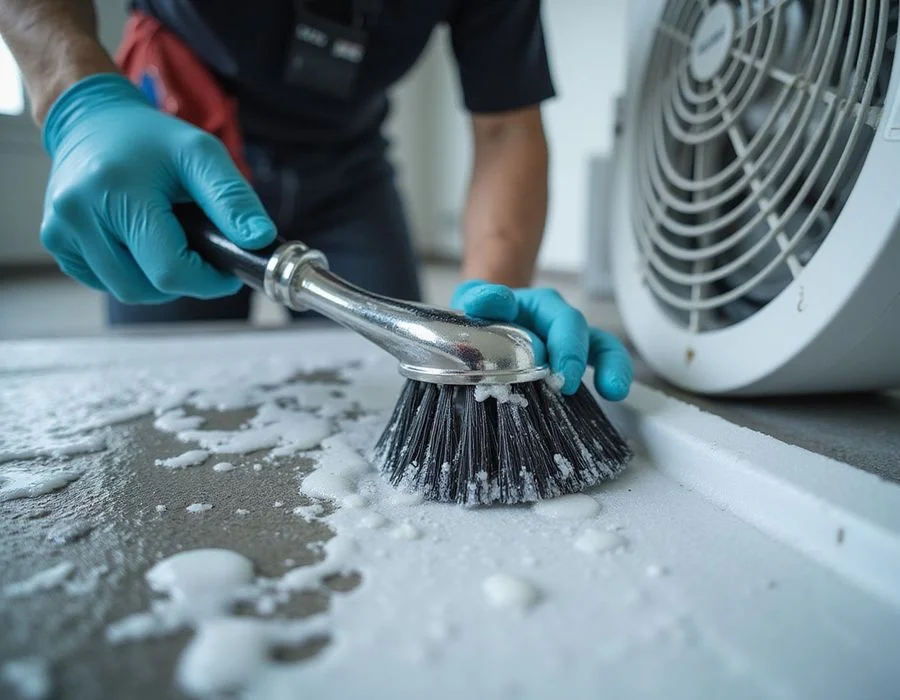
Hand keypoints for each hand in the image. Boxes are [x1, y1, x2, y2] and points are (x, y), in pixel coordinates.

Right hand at [40, 73, 274, 303]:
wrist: (92, 121)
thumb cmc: (150, 139)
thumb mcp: (201, 154)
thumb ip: (233, 198)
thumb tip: (259, 240)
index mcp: (118, 191)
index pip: (170, 270)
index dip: (207, 281)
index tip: (227, 270)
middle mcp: (79, 214)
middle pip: (148, 287)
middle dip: (184, 279)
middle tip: (199, 253)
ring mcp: (60, 230)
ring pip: (127, 290)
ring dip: (157, 279)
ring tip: (169, 242)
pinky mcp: (55, 241)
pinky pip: (105, 281)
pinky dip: (132, 272)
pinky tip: (139, 242)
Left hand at [451, 280, 632, 399]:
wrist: (484, 325)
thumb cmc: (484, 314)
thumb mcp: (475, 299)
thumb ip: (481, 298)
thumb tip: (485, 301)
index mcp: (544, 306)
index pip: (562, 319)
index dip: (565, 344)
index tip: (556, 370)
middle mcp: (563, 323)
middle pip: (583, 334)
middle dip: (578, 359)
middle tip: (566, 385)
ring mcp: (571, 345)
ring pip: (604, 348)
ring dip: (613, 367)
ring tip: (615, 389)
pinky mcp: (570, 367)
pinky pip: (600, 368)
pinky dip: (610, 378)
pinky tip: (614, 394)